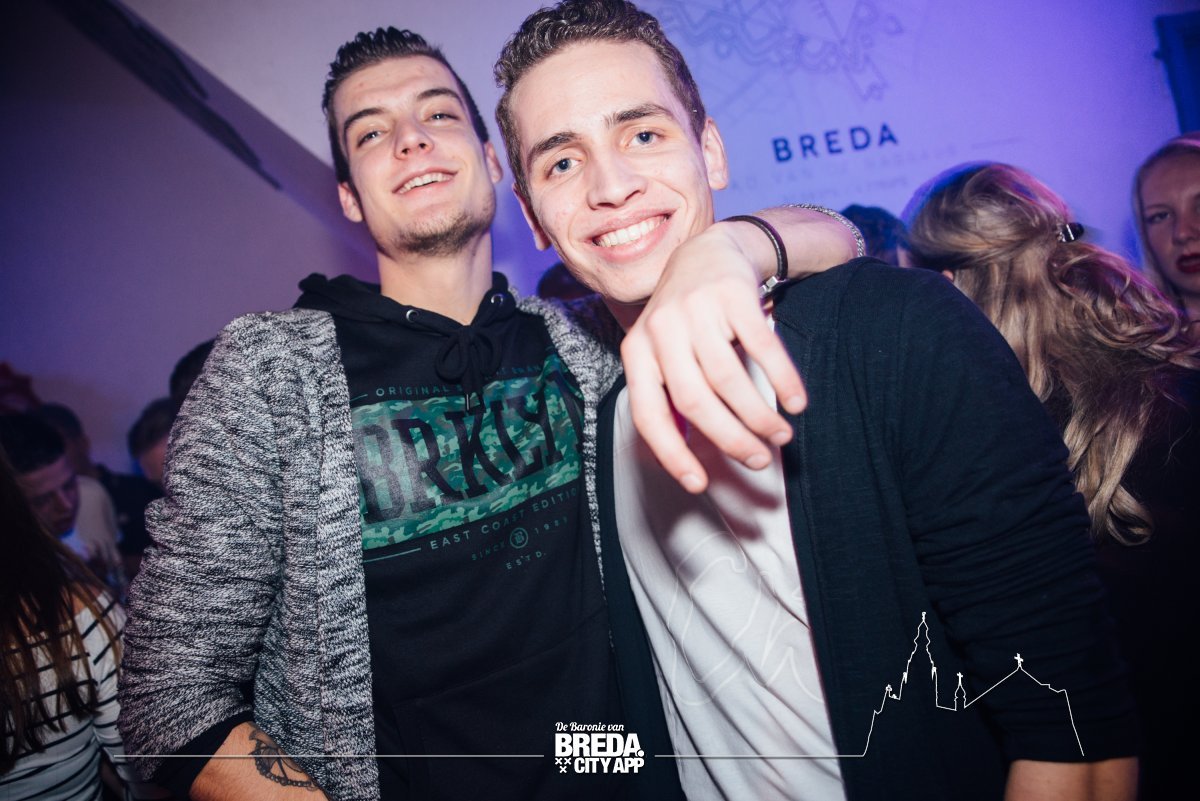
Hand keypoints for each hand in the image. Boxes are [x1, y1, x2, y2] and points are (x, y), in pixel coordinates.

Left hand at [621, 223, 806, 492]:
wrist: (710, 250)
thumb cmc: (686, 318)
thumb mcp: (662, 351)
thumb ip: (668, 394)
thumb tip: (687, 459)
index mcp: (636, 351)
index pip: (648, 414)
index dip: (672, 454)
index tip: (698, 484)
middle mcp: (660, 329)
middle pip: (694, 400)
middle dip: (729, 439)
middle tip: (757, 460)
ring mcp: (695, 310)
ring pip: (728, 379)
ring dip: (758, 416)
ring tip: (780, 436)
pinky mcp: (732, 294)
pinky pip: (762, 348)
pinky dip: (783, 380)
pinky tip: (796, 402)